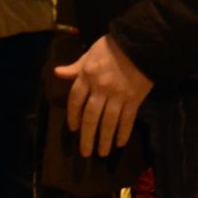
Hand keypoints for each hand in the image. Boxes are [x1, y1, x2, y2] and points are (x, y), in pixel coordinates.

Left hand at [54, 35, 152, 159]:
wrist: (140, 44)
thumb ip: (75, 67)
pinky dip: (123, 132)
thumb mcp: (90, 53)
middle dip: (87, 136)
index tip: (72, 129)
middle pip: (90, 116)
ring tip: (102, 153)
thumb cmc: (112, 47)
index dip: (73, 116)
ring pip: (108, 122)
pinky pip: (127, 119)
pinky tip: (120, 143)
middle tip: (85, 152)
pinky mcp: (134, 99)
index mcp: (87, 76)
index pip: (75, 100)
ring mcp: (118, 95)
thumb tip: (57, 73)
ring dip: (104, 139)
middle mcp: (100, 88)